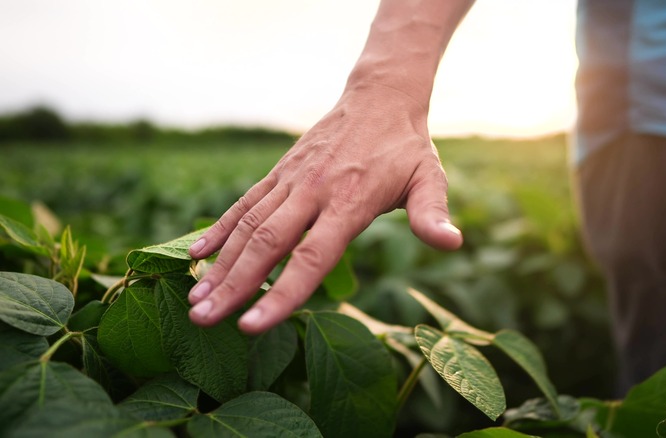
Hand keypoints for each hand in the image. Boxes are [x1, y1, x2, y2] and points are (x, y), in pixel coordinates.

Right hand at [187, 85, 462, 333]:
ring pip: (247, 225)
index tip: (252, 326)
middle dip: (233, 286)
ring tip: (194, 301)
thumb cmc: (405, 148)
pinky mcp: (280, 172)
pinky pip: (244, 203)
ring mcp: (291, 180)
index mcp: (349, 201)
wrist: (379, 97)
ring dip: (219, 265)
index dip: (281, 293)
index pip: (311, 257)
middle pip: (267, 244)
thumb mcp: (429, 178)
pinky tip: (196, 255)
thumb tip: (453, 243)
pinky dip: (219, 229)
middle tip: (201, 321)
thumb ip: (431, 213)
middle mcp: (313, 191)